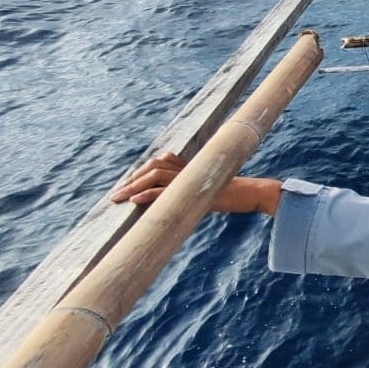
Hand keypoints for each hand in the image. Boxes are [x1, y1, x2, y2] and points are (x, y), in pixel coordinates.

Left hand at [110, 151, 282, 214]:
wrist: (252, 193)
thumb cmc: (236, 195)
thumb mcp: (210, 192)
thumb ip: (194, 192)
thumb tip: (179, 204)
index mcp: (191, 167)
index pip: (160, 163)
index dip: (141, 173)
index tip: (127, 186)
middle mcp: (188, 169)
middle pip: (152, 167)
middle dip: (131, 179)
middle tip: (116, 194)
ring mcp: (190, 178)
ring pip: (153, 176)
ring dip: (132, 186)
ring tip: (118, 198)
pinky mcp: (192, 190)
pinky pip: (164, 190)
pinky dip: (147, 193)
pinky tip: (134, 200)